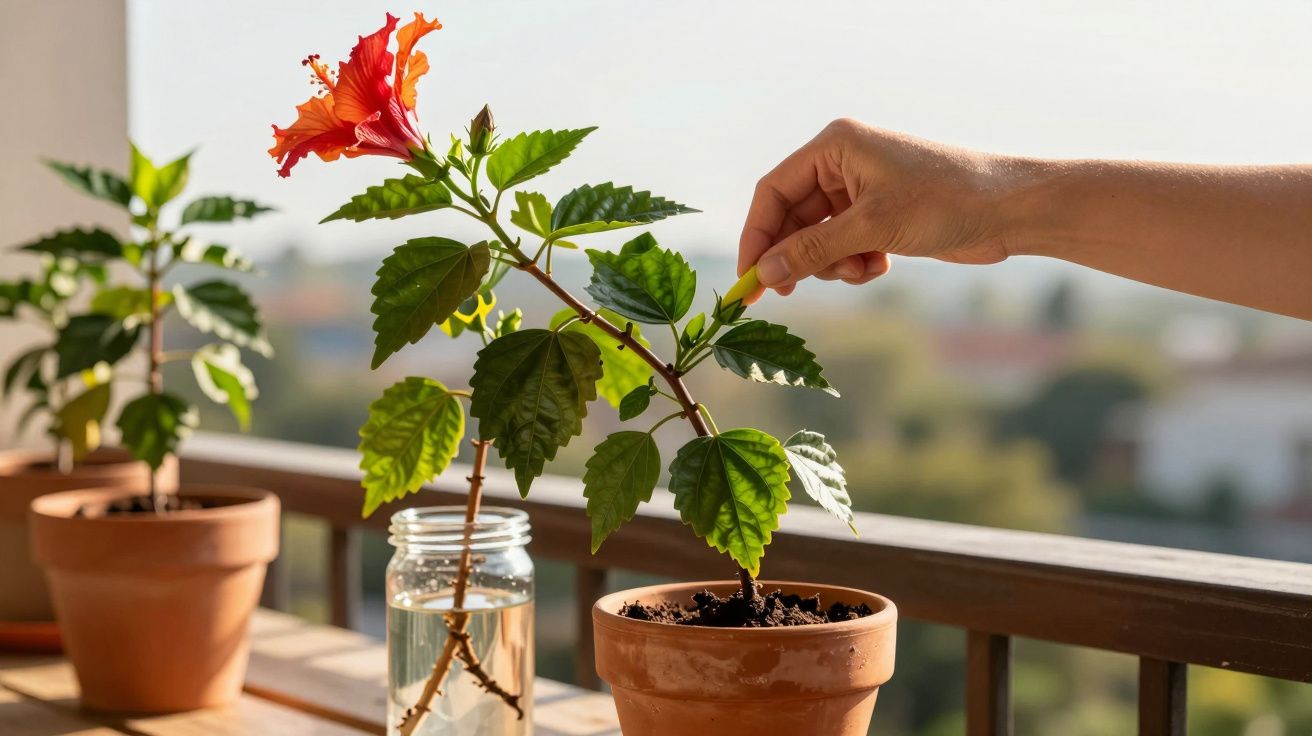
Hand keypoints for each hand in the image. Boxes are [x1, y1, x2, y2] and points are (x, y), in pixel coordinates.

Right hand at [738, 119, 1014, 295]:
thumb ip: (813, 249)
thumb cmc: (946, 200)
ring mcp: (862, 190)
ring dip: (831, 263)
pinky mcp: (880, 214)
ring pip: (818, 237)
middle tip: (785, 292)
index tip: (748, 279)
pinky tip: (880, 266)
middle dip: (795, 255)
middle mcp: (843, 163)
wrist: (1011, 210)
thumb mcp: (871, 227)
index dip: (756, 236)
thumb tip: (765, 273)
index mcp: (835, 147)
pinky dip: (854, 263)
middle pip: (792, 217)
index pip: (773, 191)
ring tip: (860, 271)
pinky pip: (844, 245)